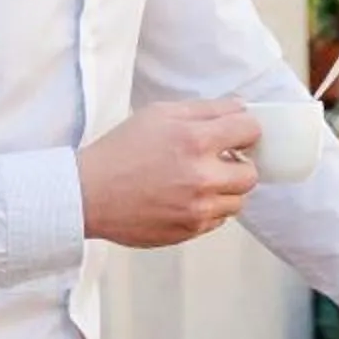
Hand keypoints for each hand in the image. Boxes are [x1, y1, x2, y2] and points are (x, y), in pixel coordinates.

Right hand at [77, 100, 260, 247]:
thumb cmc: (121, 150)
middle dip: (239, 165)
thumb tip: (241, 108)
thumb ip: (206, 109)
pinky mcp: (189, 230)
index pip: (250, 130)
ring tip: (197, 181)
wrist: (88, 194)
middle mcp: (202, 177)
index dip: (244, 130)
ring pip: (237, 201)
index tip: (234, 134)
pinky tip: (183, 198)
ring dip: (224, 190)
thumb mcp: (159, 114)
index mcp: (195, 140)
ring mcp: (197, 208)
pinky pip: (218, 220)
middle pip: (251, 174)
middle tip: (218, 161)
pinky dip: (208, 209)